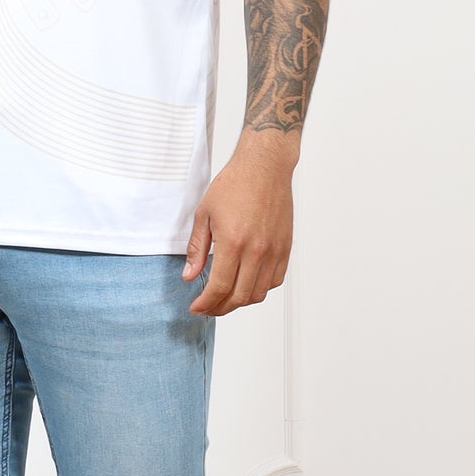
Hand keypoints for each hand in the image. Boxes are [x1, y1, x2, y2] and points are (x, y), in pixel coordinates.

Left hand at [182, 136, 295, 315]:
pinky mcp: (285, 247)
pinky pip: (274, 280)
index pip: (220, 287)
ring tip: (225, 298)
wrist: (264, 168)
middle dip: (220, 308)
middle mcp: (257, 250)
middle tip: (208, 307)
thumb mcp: (204, 214)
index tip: (196, 308)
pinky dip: (259, 289)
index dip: (206, 303)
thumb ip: (196, 249)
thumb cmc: (234, 185)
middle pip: (240, 297)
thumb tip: (189, 276)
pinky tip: (246, 283)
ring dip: (240, 301)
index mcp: (234, 242)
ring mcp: (274, 250)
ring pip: (258, 293)